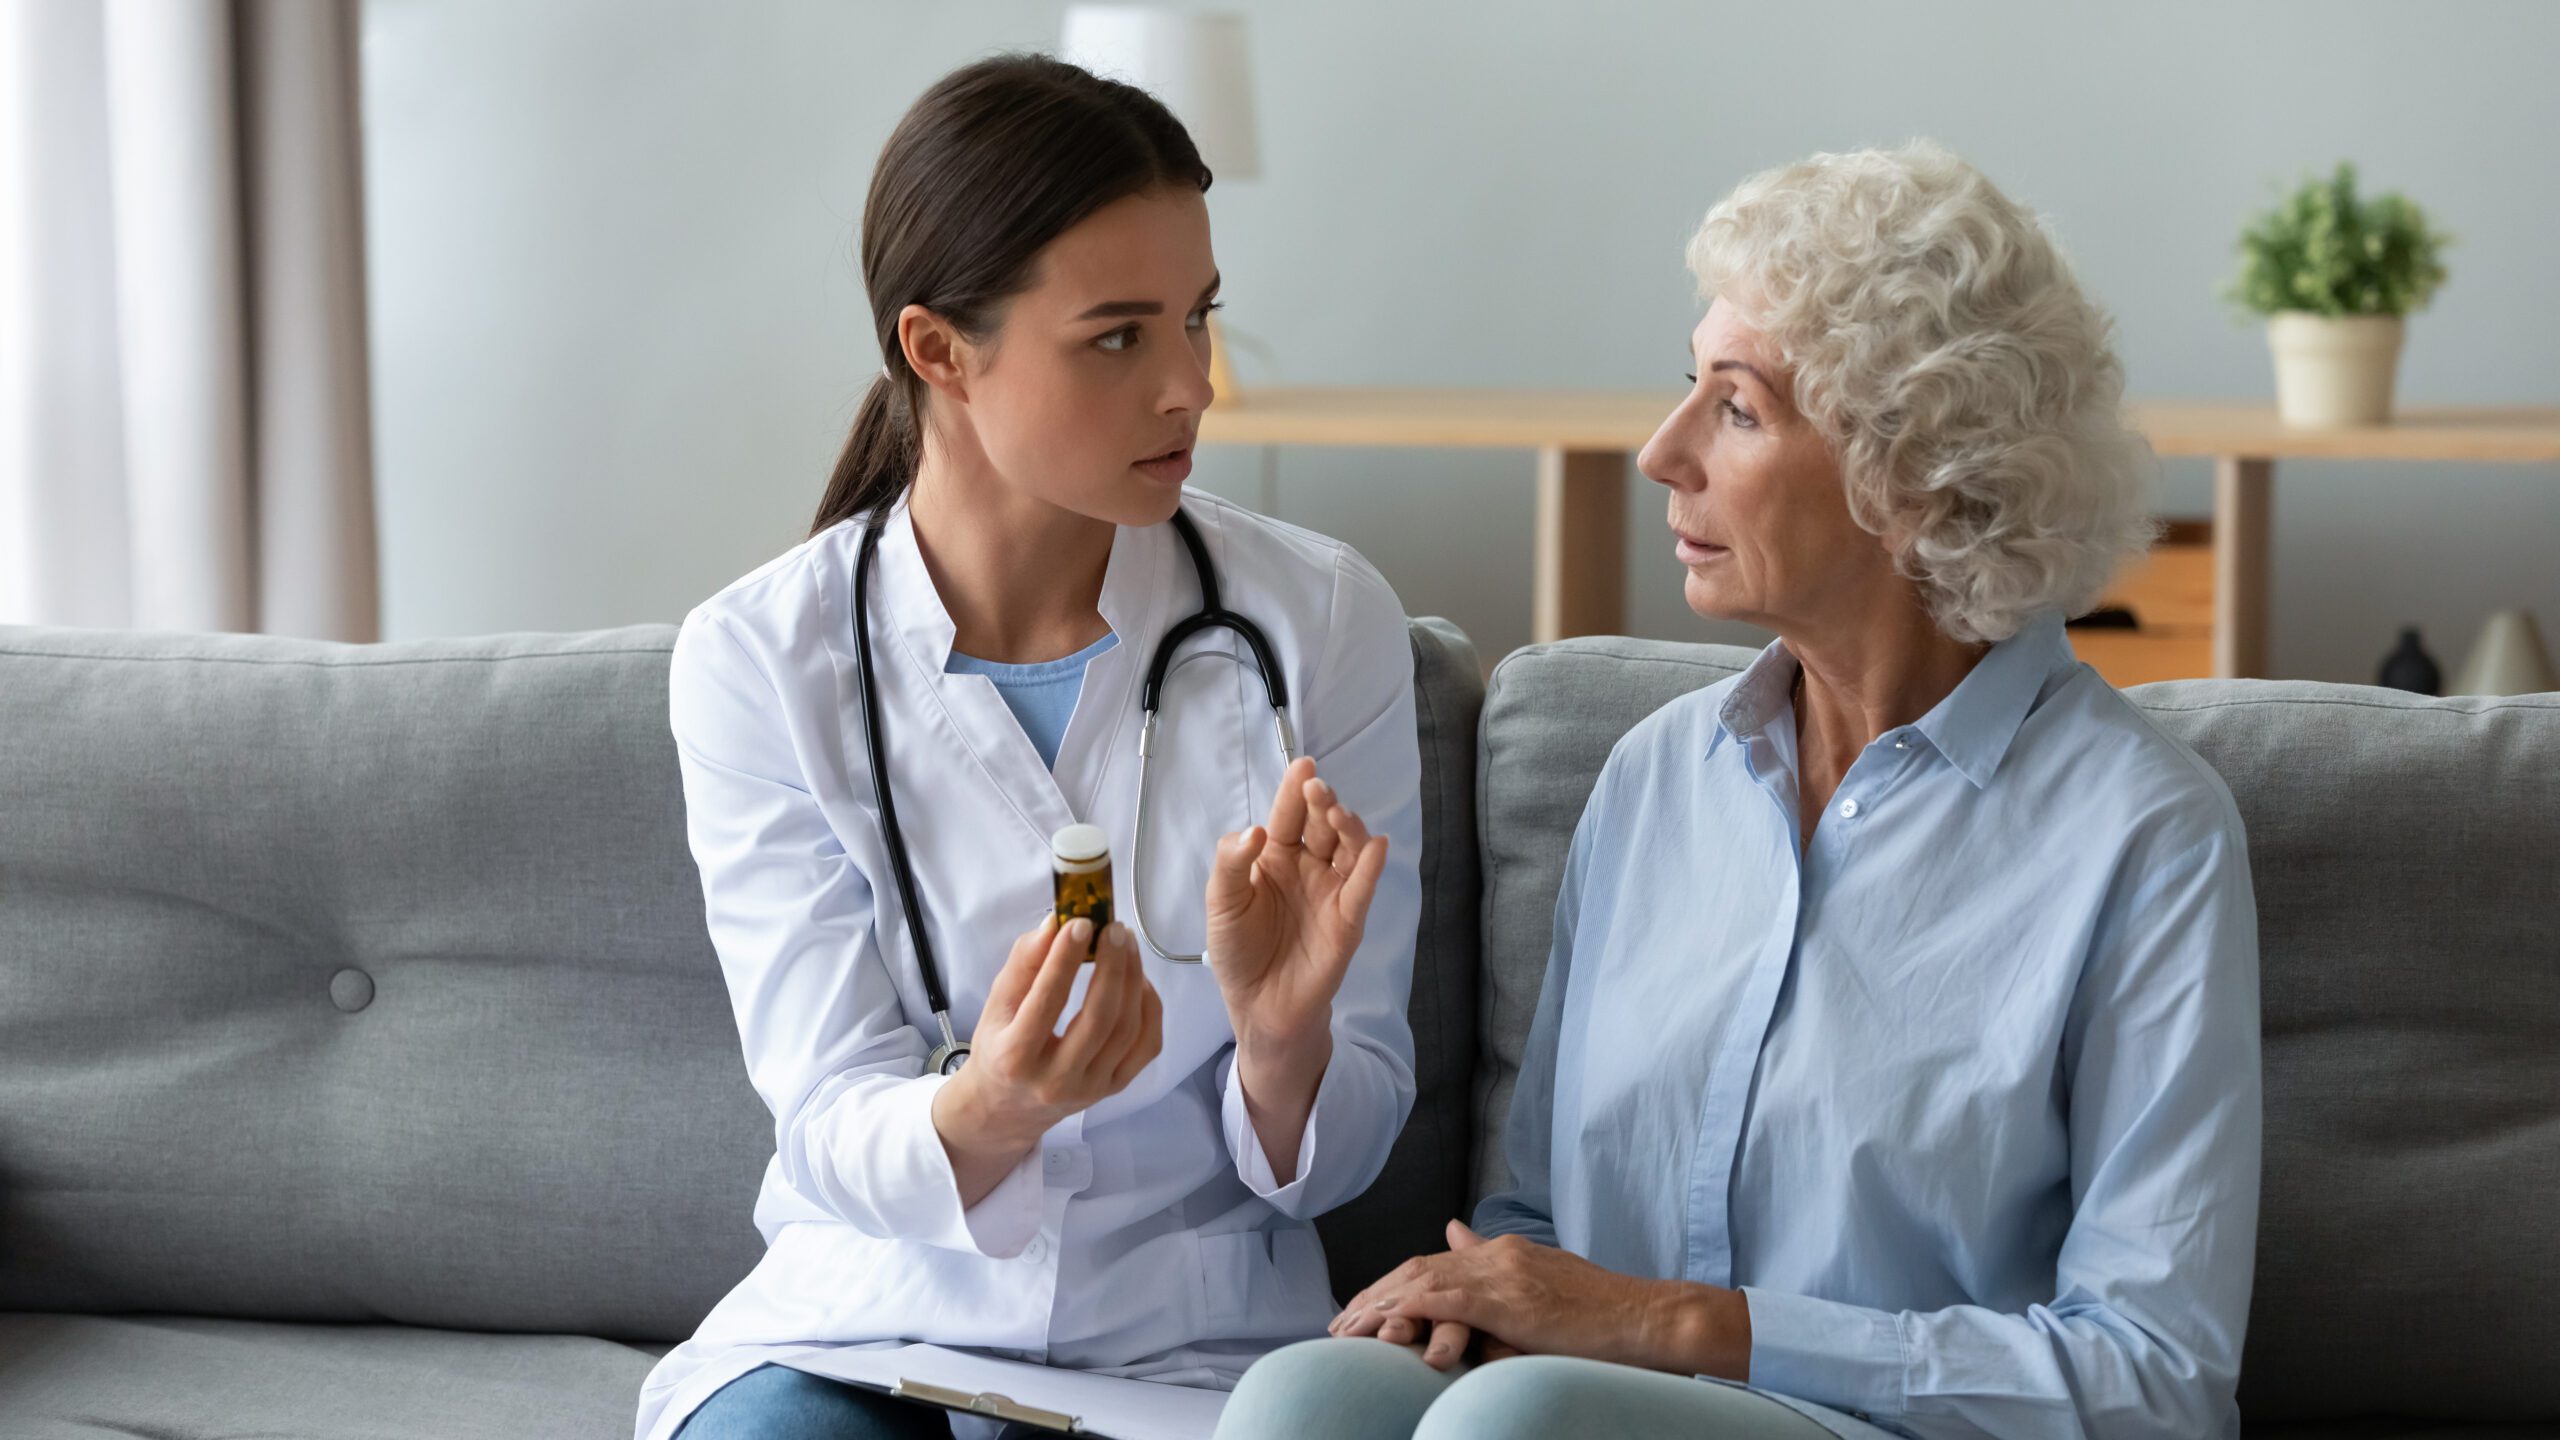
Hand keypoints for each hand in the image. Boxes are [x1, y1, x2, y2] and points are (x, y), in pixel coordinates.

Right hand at [932, 916, 1161, 1202]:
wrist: (1007, 1108)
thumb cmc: (1000, 1048)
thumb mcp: (996, 1005)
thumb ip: (1022, 963)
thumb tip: (1054, 924)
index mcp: (1015, 1057)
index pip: (1046, 1002)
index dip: (1065, 960)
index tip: (1079, 924)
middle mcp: (1055, 1079)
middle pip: (1098, 1018)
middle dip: (1112, 967)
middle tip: (1114, 929)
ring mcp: (1090, 1088)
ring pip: (1127, 1030)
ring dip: (1133, 980)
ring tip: (1126, 945)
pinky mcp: (1114, 1088)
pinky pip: (1147, 1046)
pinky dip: (1149, 1007)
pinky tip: (1138, 980)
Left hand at [1204, 756, 1389, 1047]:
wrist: (1258, 1006)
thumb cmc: (1238, 951)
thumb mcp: (1221, 903)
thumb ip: (1231, 864)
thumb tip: (1255, 830)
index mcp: (1275, 857)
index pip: (1289, 815)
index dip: (1295, 789)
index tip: (1303, 765)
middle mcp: (1308, 867)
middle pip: (1321, 825)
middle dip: (1322, 803)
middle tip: (1318, 789)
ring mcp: (1331, 892)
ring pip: (1348, 850)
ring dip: (1348, 828)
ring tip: (1338, 815)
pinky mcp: (1348, 921)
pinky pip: (1362, 888)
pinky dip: (1372, 866)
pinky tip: (1377, 845)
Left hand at [1327, 1221, 1751, 1378]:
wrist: (1649, 1317)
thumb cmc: (1606, 1314)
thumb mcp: (1546, 1283)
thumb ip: (1497, 1263)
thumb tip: (1453, 1233)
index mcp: (1505, 1251)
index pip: (1433, 1263)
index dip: (1393, 1285)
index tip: (1362, 1310)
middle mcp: (1498, 1253)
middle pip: (1417, 1269)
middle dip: (1373, 1297)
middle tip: (1339, 1327)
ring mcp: (1503, 1273)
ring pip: (1422, 1283)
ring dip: (1379, 1308)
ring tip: (1347, 1334)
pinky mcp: (1510, 1298)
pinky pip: (1446, 1301)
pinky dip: (1409, 1312)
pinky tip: (1383, 1329)